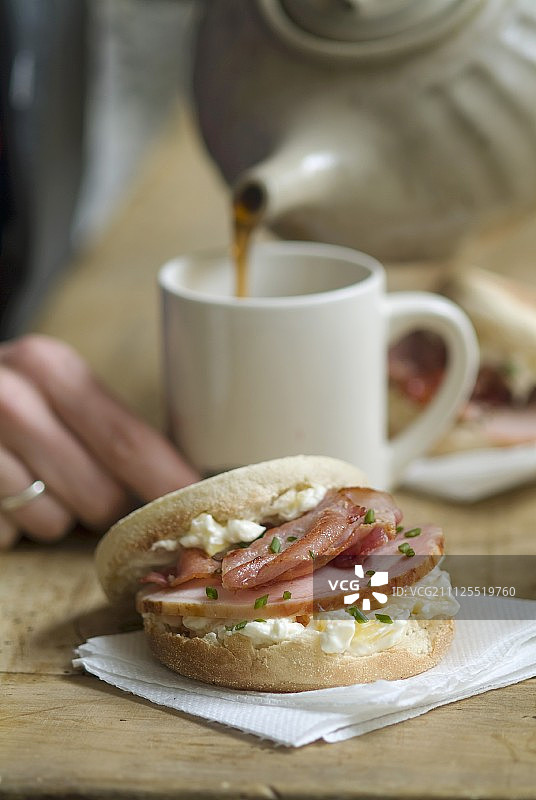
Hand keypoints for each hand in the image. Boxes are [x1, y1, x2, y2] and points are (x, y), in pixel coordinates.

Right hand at [0, 335, 199, 547]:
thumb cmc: (9, 396)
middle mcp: (11, 401)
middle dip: (108, 508)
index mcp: (51, 369)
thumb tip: (180, 483)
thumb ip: (107, 426)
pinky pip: (8, 535)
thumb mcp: (53, 385)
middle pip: (99, 495)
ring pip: (54, 524)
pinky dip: (11, 525)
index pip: (128, 439)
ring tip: (30, 480)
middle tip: (93, 492)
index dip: (168, 482)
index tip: (201, 510)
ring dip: (55, 516)